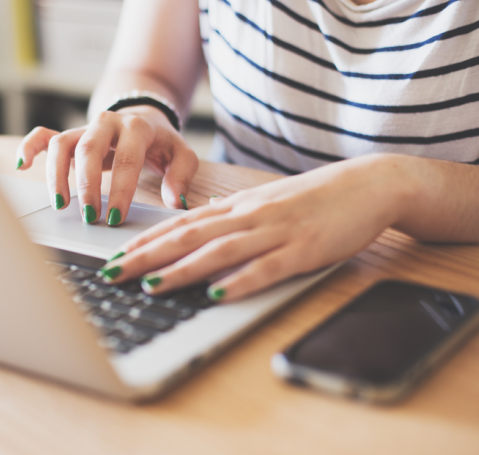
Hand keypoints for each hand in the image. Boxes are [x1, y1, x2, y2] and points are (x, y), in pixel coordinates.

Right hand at [15, 107, 198, 223]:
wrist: (144, 116)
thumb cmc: (161, 142)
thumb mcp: (181, 154)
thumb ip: (181, 176)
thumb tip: (174, 201)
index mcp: (136, 127)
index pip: (127, 158)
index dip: (120, 189)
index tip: (115, 217)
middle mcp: (107, 123)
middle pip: (89, 149)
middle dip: (87, 185)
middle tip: (90, 216)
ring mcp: (84, 128)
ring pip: (62, 144)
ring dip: (58, 175)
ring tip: (61, 204)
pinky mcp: (70, 135)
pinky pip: (44, 135)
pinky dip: (30, 147)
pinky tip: (24, 165)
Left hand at [98, 154, 411, 301]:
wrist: (368, 184)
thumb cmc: (314, 198)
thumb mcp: (265, 203)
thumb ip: (231, 218)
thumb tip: (196, 230)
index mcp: (238, 206)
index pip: (180, 223)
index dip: (144, 241)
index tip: (114, 256)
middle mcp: (249, 215)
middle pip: (188, 236)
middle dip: (145, 256)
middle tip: (111, 272)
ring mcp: (275, 232)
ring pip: (218, 251)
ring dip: (181, 269)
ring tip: (149, 284)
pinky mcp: (303, 250)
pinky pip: (266, 268)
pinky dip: (239, 281)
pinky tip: (216, 294)